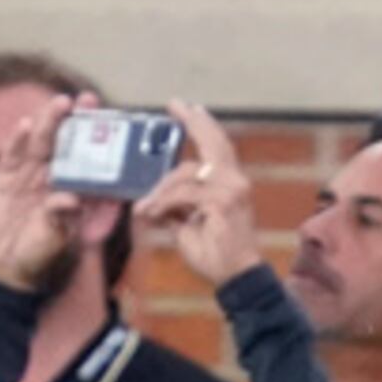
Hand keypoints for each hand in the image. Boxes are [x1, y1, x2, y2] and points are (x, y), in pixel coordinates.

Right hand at [0, 93, 88, 294]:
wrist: (11, 266)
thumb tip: (69, 200)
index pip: (91, 160)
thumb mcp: (58, 239)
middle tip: (87, 100)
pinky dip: (16, 141)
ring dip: (49, 123)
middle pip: (67, 143)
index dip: (100, 140)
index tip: (114, 121)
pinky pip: (12, 156)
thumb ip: (63, 219)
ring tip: (60, 104)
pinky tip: (23, 125)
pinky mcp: (6, 178)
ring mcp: (30, 176)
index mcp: (77, 190)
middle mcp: (56, 178)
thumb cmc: (45, 254)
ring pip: (41, 144)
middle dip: (76, 120)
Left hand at [131, 101, 260, 288]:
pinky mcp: (223, 202)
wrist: (234, 276)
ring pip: (186, 173)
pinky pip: (183, 193)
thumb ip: (175, 204)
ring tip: (144, 208)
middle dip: (193, 123)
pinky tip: (151, 214)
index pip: (217, 147)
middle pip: (212, 143)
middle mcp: (236, 181)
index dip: (202, 125)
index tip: (185, 107)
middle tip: (175, 105)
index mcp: (230, 183)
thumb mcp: (187, 222)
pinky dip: (163, 202)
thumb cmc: (215, 251)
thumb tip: (151, 196)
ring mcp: (232, 190)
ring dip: (160, 190)